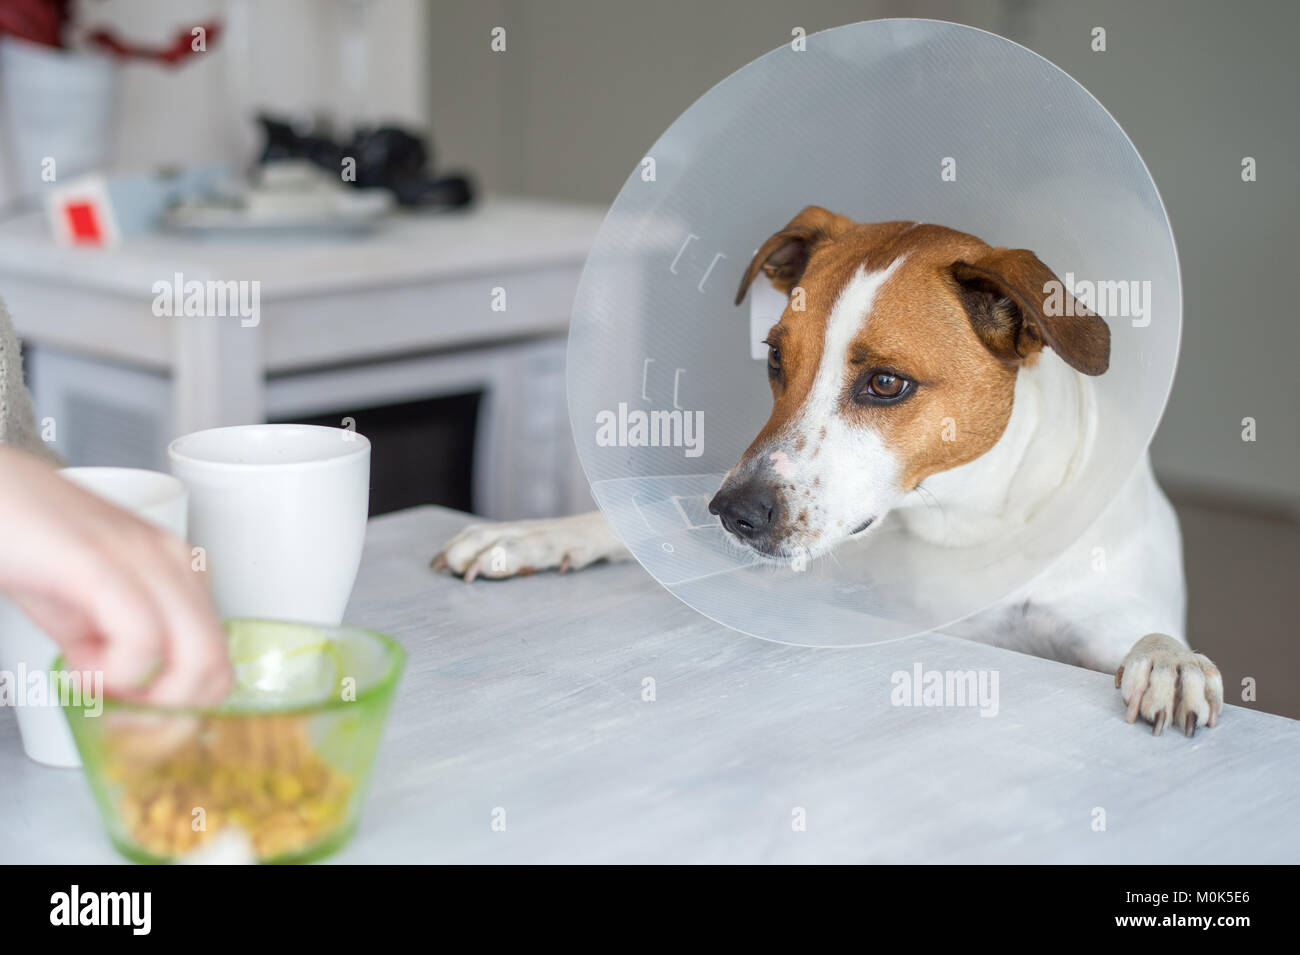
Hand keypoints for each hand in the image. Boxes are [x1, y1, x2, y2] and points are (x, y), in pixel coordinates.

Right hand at [0, 445, 231, 705]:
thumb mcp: (80, 611)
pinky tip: (81, 666)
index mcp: (179, 571)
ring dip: (148, 695)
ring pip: (198, 654)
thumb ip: (113, 650)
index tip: (133, 707)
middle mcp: (173, 561)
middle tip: (119, 708)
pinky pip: (143, 638)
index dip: (181, 701)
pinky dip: (117, 672)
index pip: (219, 657)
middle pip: (217, 663)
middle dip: (171, 709)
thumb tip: (128, 695)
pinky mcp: (100, 562)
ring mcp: (142, 558)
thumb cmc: (28, 545)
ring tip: (96, 680)